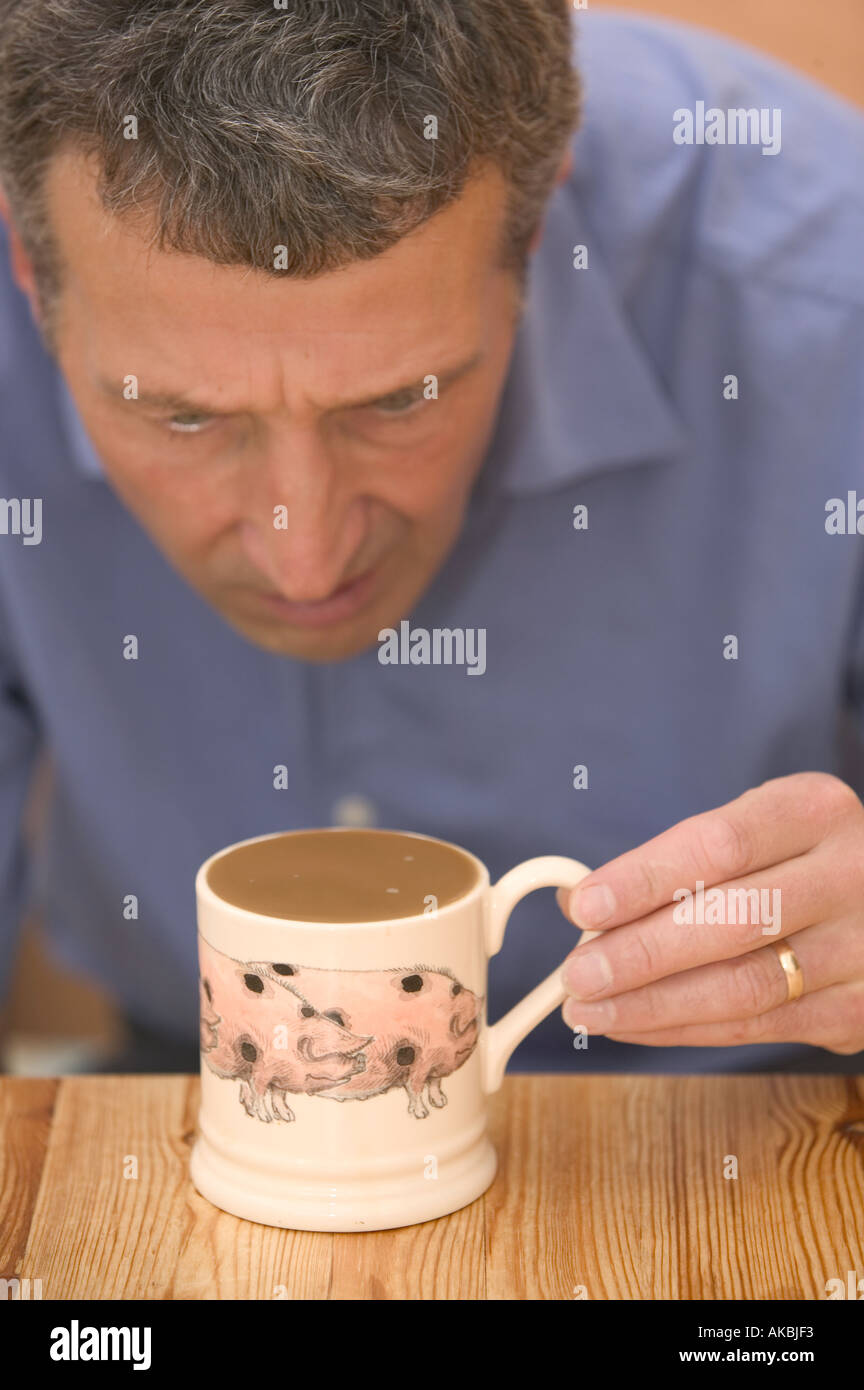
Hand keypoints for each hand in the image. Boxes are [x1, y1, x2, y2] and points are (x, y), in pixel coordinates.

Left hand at [557, 773, 863, 1054]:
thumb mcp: (752, 827)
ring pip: (744, 987)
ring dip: (654, 1005)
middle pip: (732, 921)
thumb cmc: (793, 857)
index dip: (645, 878)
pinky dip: (685, 1031)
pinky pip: (758, 1028)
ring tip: (591, 1010)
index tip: (585, 906)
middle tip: (578, 974)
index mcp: (813, 811)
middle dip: (641, 954)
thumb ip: (679, 860)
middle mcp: (849, 874)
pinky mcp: (858, 1009)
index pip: (718, 845)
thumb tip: (583, 906)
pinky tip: (636, 1025)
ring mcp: (862, 947)